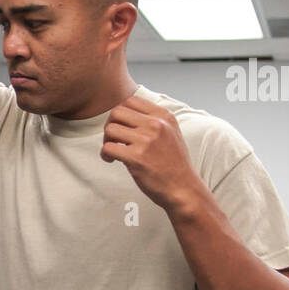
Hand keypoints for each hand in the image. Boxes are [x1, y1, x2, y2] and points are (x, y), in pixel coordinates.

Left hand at [101, 94, 203, 212]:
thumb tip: (128, 112)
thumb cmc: (174, 163)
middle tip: (113, 139)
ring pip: (110, 129)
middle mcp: (156, 125)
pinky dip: (105, 154)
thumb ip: (154, 120)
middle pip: (117, 112)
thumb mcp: (171, 132)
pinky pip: (108, 148)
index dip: (121, 114)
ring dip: (106, 140)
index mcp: (164, 116)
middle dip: (110, 125)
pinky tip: (112, 160)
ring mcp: (146, 141)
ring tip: (113, 151)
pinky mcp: (136, 158)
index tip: (122, 127)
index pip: (131, 101)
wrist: (183, 188)